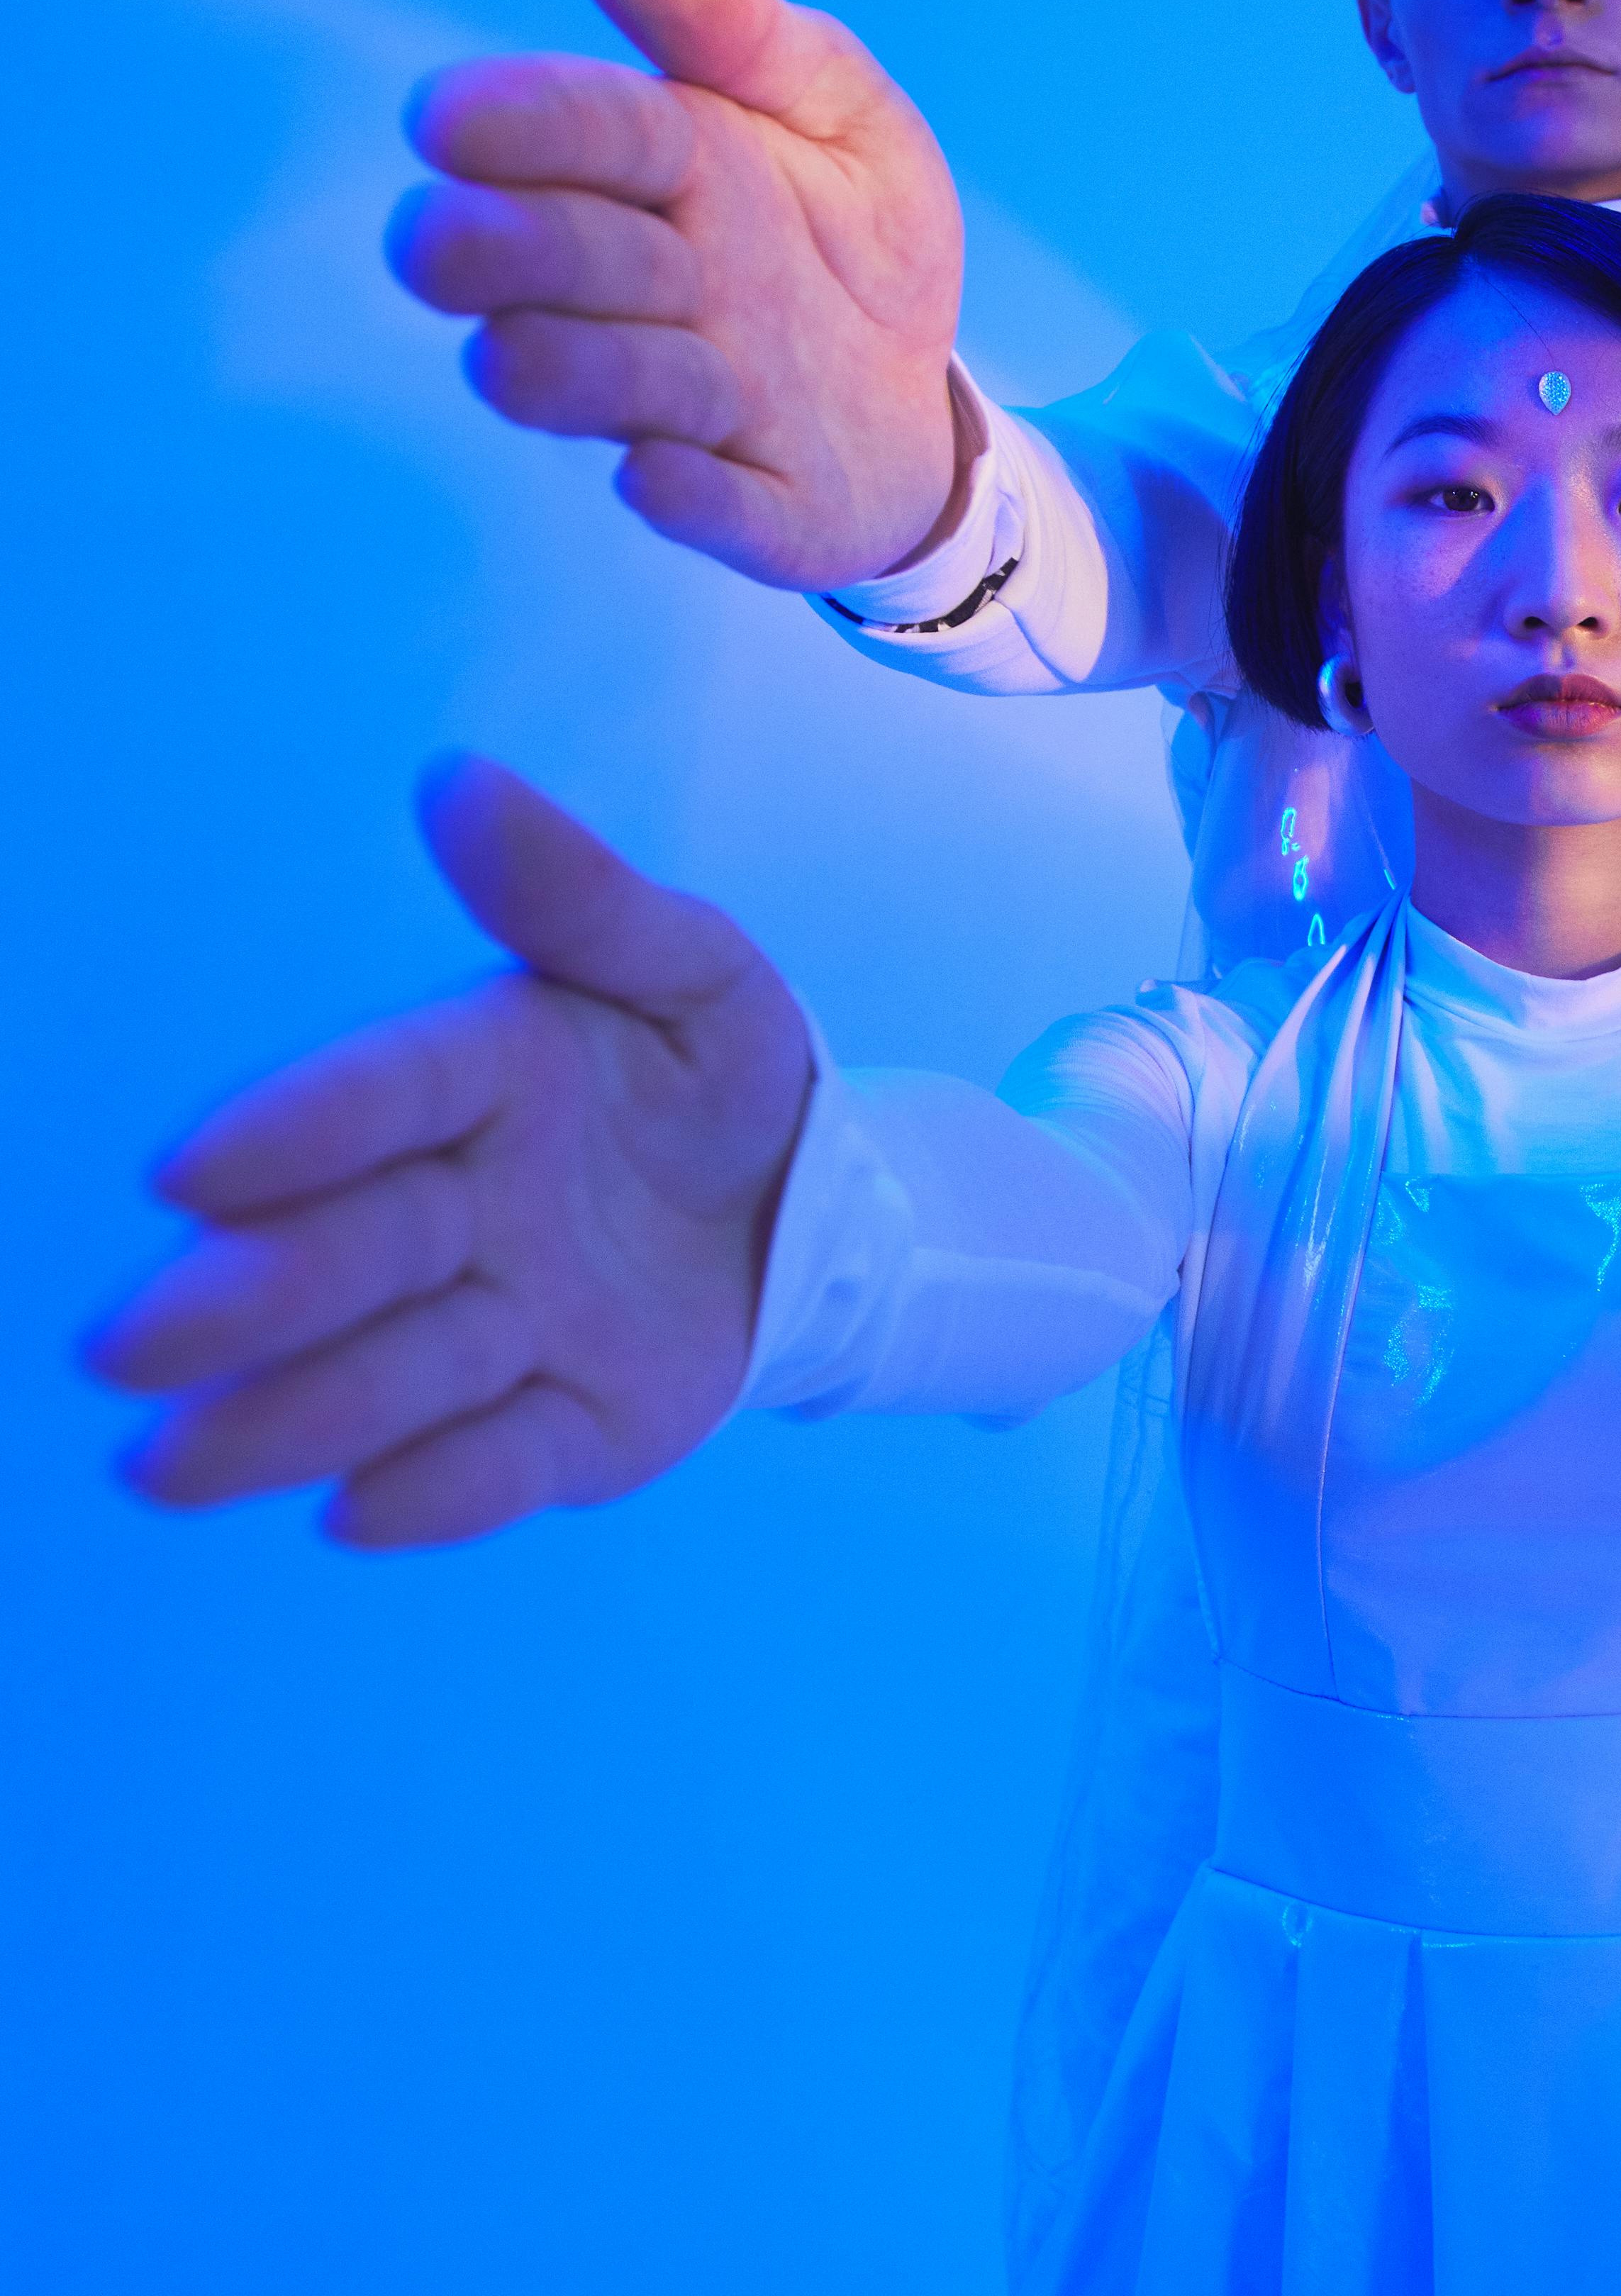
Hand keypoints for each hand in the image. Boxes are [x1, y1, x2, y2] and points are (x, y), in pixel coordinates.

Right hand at [85, 759, 811, 1548]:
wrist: (818, 1206)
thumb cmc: (721, 1072)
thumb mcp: (694, 969)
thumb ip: (582, 897)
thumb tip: (459, 782)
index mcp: (488, 1074)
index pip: (384, 1096)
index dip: (296, 1130)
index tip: (187, 1170)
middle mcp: (472, 1208)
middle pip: (357, 1252)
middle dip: (246, 1300)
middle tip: (127, 1344)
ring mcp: (516, 1325)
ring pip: (400, 1372)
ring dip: (293, 1416)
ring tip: (170, 1465)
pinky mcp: (577, 1425)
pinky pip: (510, 1460)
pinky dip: (442, 1488)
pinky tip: (359, 1513)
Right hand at [388, 0, 967, 588]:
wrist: (925, 392)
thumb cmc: (853, 232)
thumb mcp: (832, 103)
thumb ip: (732, 21)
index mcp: (668, 170)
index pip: (583, 133)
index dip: (520, 128)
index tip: (445, 119)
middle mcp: (655, 290)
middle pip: (563, 264)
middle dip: (509, 250)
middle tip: (443, 240)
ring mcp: (699, 404)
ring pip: (606, 387)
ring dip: (576, 369)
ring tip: (536, 355)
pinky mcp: (756, 504)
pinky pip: (710, 506)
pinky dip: (685, 496)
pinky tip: (656, 474)